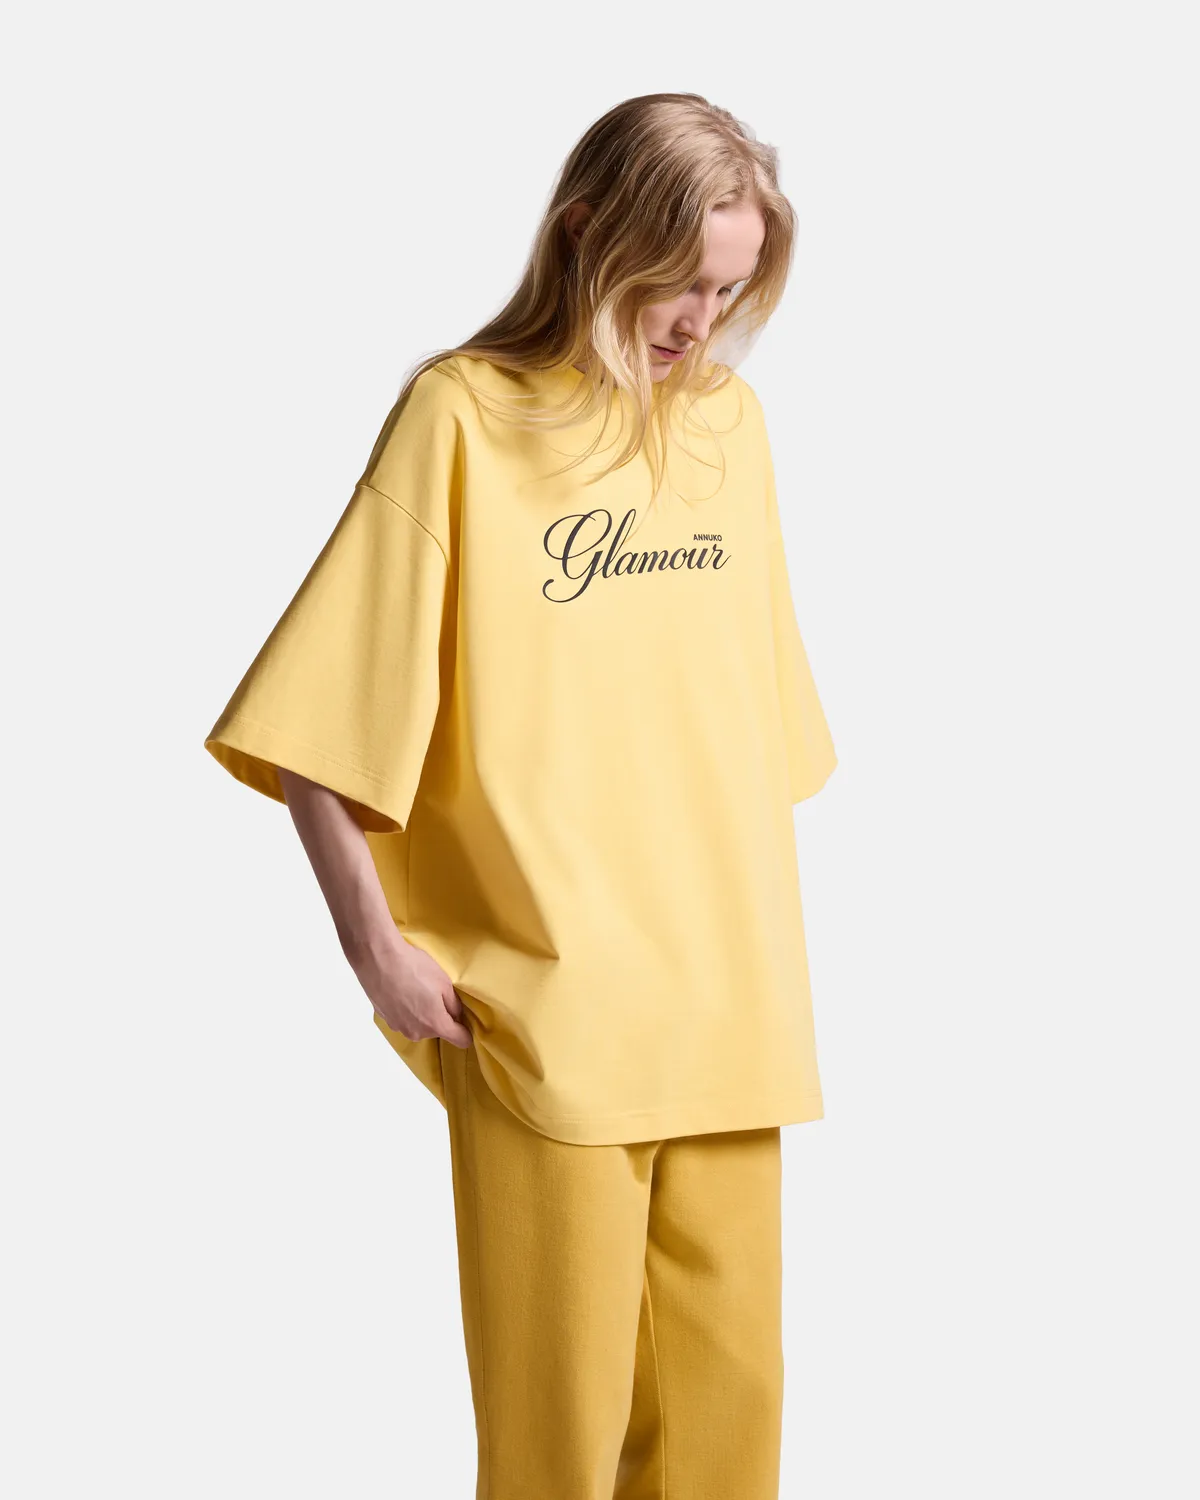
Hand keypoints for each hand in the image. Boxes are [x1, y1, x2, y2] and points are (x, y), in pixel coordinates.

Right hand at [351, 929, 472, 1048]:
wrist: (378, 959)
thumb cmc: (414, 969)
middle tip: (435, 993)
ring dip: (421, 1013)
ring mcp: (398, 1027)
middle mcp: (417, 1032)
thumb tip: (456, 1015)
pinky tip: (402, 990)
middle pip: (437, 1030)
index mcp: (436, 1024)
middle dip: (439, 1016)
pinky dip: (405, 1009)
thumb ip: (454, 1005)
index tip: (464, 1021)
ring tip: (415, 989)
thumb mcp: (445, 983)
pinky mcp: (385, 1019)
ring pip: (419, 1025)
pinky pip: (403, 1018)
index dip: (466, 1031)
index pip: (460, 1040)